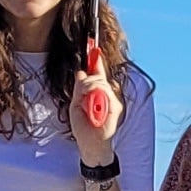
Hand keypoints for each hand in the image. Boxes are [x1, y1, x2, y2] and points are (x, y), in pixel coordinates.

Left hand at [73, 40, 121, 160]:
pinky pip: (104, 93)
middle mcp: (106, 93)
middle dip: (86, 81)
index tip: (93, 46)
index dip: (95, 60)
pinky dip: (95, 98)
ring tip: (85, 106)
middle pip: (97, 76)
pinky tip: (93, 108)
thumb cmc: (84, 127)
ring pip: (99, 83)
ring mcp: (112, 99)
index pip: (97, 72)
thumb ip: (79, 89)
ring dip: (89, 91)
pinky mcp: (115, 106)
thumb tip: (80, 72)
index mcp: (96, 92)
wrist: (91, 144)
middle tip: (80, 95)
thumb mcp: (75, 105)